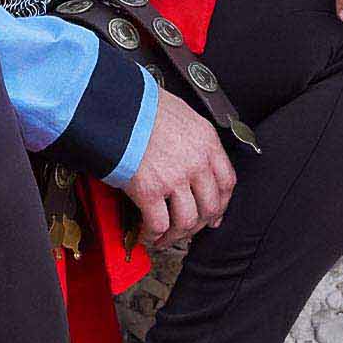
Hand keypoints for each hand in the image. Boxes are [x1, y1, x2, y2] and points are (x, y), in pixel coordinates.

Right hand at [123, 89, 235, 243]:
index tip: (214, 213)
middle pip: (210, 206)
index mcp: (207, 141)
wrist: (115, 104)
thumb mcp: (181, 114)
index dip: (221, 203)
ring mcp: (175, 178)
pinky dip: (153, 235)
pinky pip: (158, 224)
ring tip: (165, 237)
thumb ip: (192, 138)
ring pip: (187, 221)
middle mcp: (196, 162)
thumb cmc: (142, 104)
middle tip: (188, 229)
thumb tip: (190, 158)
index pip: (227, 182)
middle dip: (199, 224)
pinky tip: (147, 234)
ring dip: (176, 235)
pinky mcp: (150, 190)